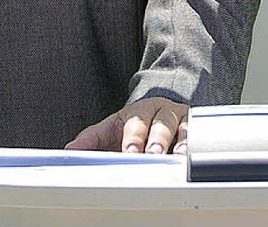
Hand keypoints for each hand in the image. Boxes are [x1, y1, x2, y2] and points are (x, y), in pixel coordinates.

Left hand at [64, 97, 187, 153]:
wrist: (158, 114)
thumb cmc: (133, 126)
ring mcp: (180, 118)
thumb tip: (69, 150)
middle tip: (152, 155)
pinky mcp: (193, 128)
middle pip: (161, 121)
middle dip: (157, 139)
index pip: (136, 120)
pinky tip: (189, 156)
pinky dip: (193, 144)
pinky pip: (197, 134)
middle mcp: (161, 110)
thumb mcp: (111, 129)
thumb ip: (91, 139)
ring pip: (182, 127)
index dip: (134, 136)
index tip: (129, 152)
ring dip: (178, 143)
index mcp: (139, 110)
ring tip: (175, 157)